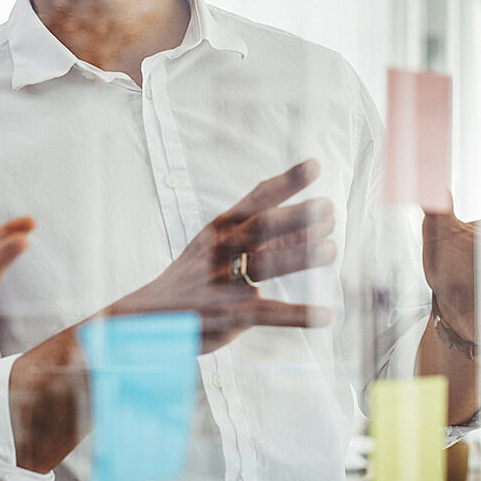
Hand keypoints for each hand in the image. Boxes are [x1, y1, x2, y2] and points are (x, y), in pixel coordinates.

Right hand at [108, 159, 335, 351]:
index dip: (287, 181)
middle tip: (329, 208)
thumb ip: (258, 239)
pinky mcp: (229, 315)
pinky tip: (325, 315)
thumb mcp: (214, 247)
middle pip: (262, 227)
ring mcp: (224, 282)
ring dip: (300, 257)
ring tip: (331, 250)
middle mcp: (221, 250)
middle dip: (296, 216)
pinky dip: (299, 315)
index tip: (315, 165)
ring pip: (266, 265)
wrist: (149, 316)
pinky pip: (269, 313)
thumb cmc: (193, 277)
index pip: (256, 199)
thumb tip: (311, 228)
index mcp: (219, 229)